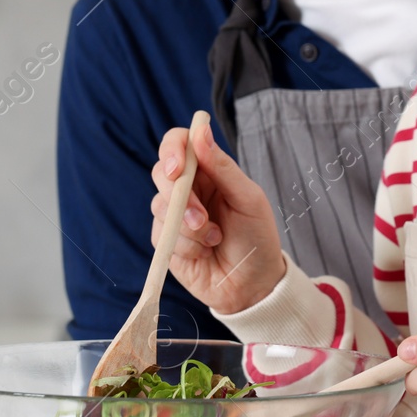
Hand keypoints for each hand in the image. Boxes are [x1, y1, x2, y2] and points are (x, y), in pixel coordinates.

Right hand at [149, 121, 285, 313]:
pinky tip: (204, 253)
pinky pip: (162, 234)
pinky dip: (185, 246)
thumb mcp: (248, 199)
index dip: (172, 150)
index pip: (178, 143)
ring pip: (160, 206)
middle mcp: (188, 189)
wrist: (253, 285)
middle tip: (201, 219)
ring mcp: (174, 215)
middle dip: (180, 197)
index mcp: (209, 171)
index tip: (178, 169)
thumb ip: (222, 166)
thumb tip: (199, 131)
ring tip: (214, 239)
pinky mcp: (166, 241)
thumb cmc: (257, 238)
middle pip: (161, 172)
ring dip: (189, 227)